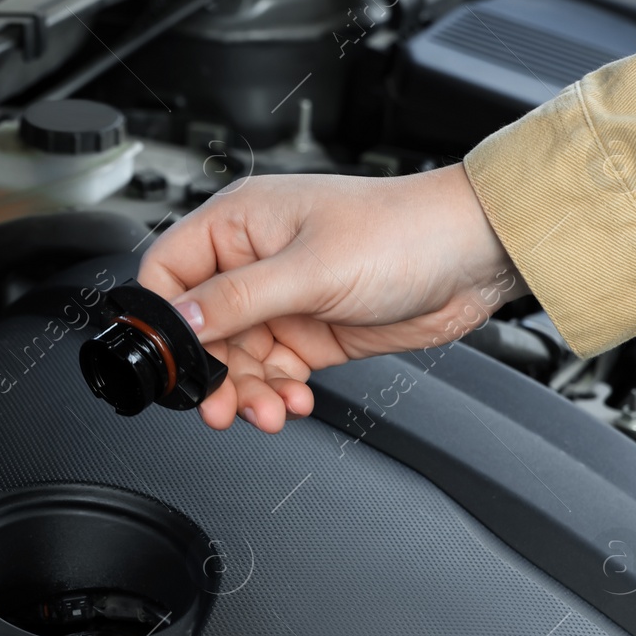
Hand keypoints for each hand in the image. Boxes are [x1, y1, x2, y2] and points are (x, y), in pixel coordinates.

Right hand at [138, 163, 525, 431]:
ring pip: (236, 359)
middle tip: (221, 407)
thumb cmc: (404, 232)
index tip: (172, 362)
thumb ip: (236, 299)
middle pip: (200, 329)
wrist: (473, 256)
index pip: (168, 271)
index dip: (162, 319)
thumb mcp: (310, 269)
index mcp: (238, 224)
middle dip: (212, 372)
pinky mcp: (308, 331)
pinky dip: (278, 393)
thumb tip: (177, 321)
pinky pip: (272, 372)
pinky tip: (296, 400)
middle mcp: (252, 261)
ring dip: (247, 392)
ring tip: (268, 411)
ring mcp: (281, 298)